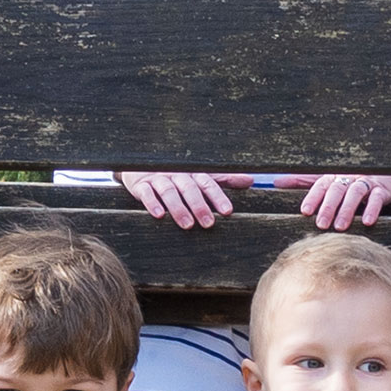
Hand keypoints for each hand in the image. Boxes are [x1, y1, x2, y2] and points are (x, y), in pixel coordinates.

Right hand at [117, 170, 248, 228]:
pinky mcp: (141, 185)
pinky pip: (147, 193)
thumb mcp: (200, 175)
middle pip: (190, 189)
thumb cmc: (176, 175)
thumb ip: (224, 179)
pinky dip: (152, 203)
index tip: (227, 211)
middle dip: (200, 206)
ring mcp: (158, 179)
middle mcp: (177, 175)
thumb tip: (249, 181)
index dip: (218, 197)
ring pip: (169, 192)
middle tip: (209, 223)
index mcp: (193, 173)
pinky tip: (159, 215)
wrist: (141, 165)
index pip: (208, 184)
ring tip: (187, 225)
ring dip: (178, 208)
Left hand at [296, 173, 390, 231]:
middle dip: (328, 208)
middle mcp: (347, 178)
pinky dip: (372, 209)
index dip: (313, 198)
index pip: (320, 186)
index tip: (305, 212)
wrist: (383, 174)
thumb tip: (277, 182)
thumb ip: (302, 181)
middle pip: (336, 191)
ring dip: (347, 210)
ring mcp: (365, 183)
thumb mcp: (326, 181)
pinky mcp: (382, 190)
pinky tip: (368, 221)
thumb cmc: (349, 181)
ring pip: (355, 194)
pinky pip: (376, 198)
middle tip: (321, 225)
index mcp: (333, 177)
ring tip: (340, 227)